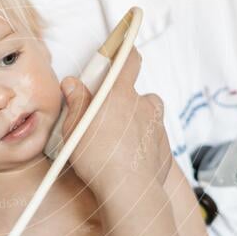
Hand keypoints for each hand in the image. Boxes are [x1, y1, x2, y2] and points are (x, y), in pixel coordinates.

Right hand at [60, 48, 171, 193]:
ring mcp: (156, 126)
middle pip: (134, 92)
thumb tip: (73, 85)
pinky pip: (151, 137)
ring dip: (132, 121)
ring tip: (113, 139)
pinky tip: (125, 157)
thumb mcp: (75, 127)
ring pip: (145, 115)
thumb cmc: (100, 159)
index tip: (123, 44)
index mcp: (120, 94)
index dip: (126, 49)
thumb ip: (76, 102)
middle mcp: (144, 105)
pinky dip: (140, 143)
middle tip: (100, 116)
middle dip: (118, 100)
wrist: (129, 192)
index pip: (129, 59)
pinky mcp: (164, 147)